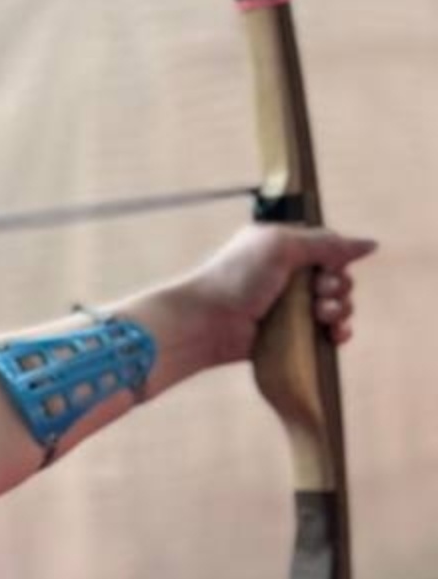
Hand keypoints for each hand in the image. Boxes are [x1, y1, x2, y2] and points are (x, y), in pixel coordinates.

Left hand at [175, 222, 376, 371]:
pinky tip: (335, 335)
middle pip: (336, 278)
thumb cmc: (237, 276)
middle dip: (338, 286)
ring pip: (336, 306)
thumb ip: (326, 243)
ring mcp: (289, 306)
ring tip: (322, 315)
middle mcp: (287, 275)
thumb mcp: (281, 246)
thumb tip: (370, 244)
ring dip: (339, 309)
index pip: (328, 250)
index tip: (327, 267)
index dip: (336, 260)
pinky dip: (337, 333)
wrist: (207, 322)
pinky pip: (326, 333)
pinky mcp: (290, 335)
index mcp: (283, 248)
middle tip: (321, 292)